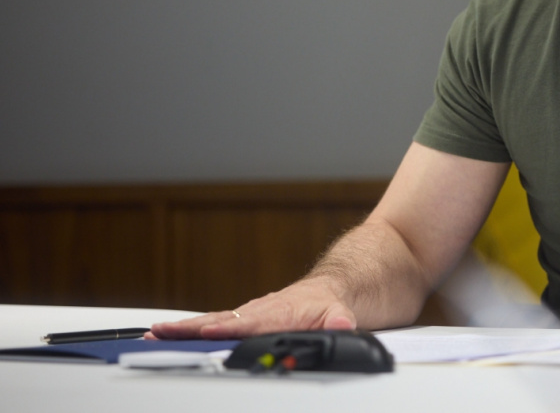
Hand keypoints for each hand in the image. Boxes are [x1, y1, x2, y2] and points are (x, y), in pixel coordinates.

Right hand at [148, 277, 356, 340]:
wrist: (330, 289)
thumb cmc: (330, 305)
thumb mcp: (341, 313)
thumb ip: (339, 321)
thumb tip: (342, 325)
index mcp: (280, 312)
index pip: (250, 322)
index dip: (229, 328)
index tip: (207, 332)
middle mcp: (259, 311)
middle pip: (220, 320)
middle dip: (190, 328)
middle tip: (159, 333)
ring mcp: (249, 314)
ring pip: (212, 320)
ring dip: (181, 328)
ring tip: (152, 335)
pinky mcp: (243, 318)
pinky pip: (214, 323)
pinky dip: (190, 329)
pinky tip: (167, 335)